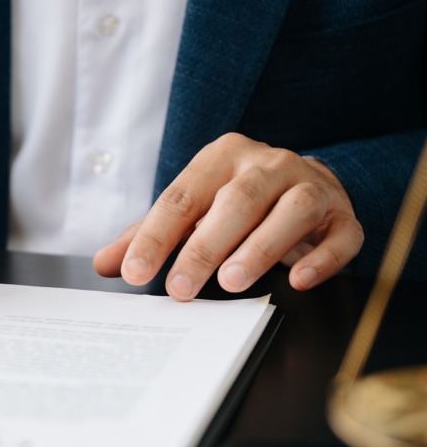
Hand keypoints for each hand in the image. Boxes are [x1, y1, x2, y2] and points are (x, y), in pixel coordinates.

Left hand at [93, 133, 363, 299]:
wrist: (305, 183)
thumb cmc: (234, 203)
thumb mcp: (189, 212)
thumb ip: (146, 235)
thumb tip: (104, 264)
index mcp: (222, 159)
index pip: (182, 197)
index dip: (156, 236)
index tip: (134, 272)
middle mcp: (268, 164)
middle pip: (237, 201)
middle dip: (206, 246)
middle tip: (181, 287)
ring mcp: (311, 186)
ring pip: (290, 212)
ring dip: (261, 248)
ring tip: (233, 282)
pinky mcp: (342, 215)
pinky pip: (340, 234)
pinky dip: (323, 258)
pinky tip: (300, 281)